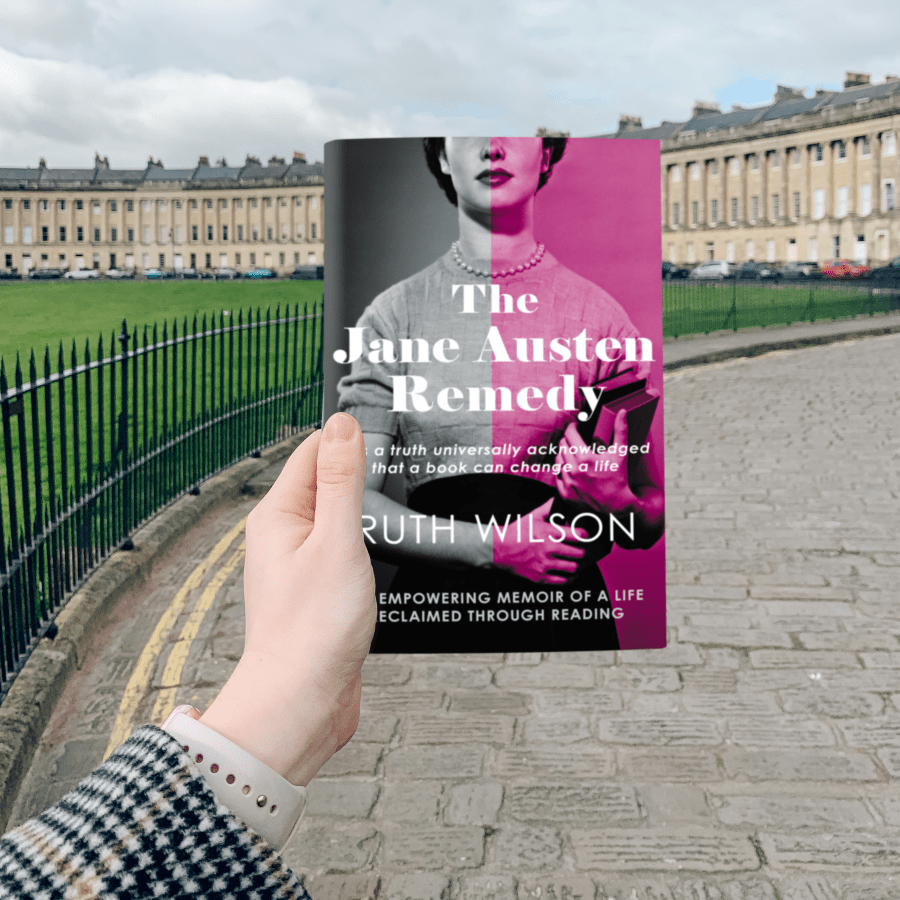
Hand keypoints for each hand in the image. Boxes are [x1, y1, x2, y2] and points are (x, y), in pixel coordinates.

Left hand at [201, 413, 376, 784]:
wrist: (302, 703)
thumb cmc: (313, 629)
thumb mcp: (336, 541)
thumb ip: (341, 480)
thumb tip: (341, 423)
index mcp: (279, 514)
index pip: (314, 451)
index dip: (350, 438)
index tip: (389, 433)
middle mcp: (284, 535)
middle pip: (328, 483)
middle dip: (364, 476)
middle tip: (402, 475)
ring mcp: (300, 564)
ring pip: (339, 519)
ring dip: (368, 513)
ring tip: (399, 514)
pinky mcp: (318, 591)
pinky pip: (344, 551)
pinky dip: (367, 545)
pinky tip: (387, 553)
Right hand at [492, 497, 590, 583]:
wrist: (499, 550)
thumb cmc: (517, 532)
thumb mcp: (533, 516)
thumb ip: (549, 508)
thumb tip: (560, 498)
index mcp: (549, 532)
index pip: (578, 535)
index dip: (585, 535)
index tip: (585, 535)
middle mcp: (549, 549)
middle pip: (579, 553)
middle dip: (583, 551)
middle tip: (582, 549)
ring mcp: (545, 565)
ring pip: (573, 568)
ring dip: (577, 564)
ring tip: (577, 561)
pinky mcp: (541, 577)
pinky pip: (563, 581)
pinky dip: (570, 577)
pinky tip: (570, 573)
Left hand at [556, 413, 635, 515]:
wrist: (616, 503)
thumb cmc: (618, 478)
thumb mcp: (620, 452)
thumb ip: (620, 430)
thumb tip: (622, 412)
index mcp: (585, 458)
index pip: (570, 434)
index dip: (572, 427)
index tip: (576, 427)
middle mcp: (574, 469)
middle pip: (562, 445)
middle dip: (569, 440)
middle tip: (577, 441)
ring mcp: (568, 482)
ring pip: (558, 459)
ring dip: (565, 454)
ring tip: (576, 455)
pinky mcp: (565, 492)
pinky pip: (557, 475)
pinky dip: (563, 470)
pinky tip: (573, 469)